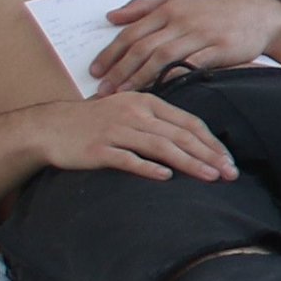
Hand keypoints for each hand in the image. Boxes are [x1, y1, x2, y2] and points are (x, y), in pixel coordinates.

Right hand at [22, 91, 231, 180]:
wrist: (50, 127)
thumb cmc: (94, 122)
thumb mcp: (128, 111)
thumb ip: (157, 121)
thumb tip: (192, 138)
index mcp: (146, 102)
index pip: (188, 122)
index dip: (211, 142)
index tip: (229, 159)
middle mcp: (135, 114)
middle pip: (180, 135)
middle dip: (209, 155)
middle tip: (230, 173)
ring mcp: (116, 131)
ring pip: (161, 146)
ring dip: (189, 162)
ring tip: (210, 176)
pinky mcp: (99, 150)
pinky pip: (128, 159)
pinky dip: (148, 167)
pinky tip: (166, 177)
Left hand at [90, 0, 280, 90]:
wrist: (256, 14)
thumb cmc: (212, 10)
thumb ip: (143, 7)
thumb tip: (111, 17)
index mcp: (167, 8)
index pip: (131, 32)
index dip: (111, 53)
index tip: (94, 71)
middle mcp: (180, 20)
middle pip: (142, 47)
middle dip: (119, 70)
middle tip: (102, 90)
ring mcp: (200, 34)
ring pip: (162, 57)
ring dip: (139, 77)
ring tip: (123, 94)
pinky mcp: (218, 49)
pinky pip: (191, 65)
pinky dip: (173, 77)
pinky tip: (159, 90)